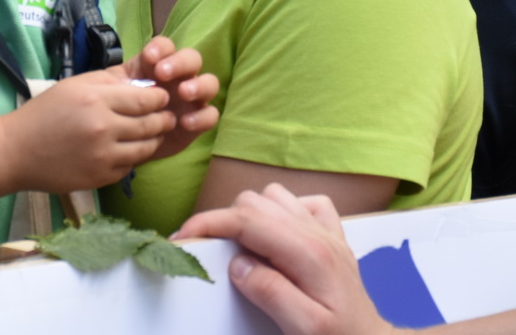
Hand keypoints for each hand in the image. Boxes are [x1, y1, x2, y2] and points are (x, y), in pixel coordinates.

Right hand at [4, 70, 170, 193]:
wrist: (16, 151)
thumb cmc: (46, 112)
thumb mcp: (75, 85)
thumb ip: (110, 81)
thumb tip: (144, 82)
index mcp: (96, 100)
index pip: (146, 100)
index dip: (160, 98)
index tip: (162, 98)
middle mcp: (103, 128)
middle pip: (151, 124)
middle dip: (164, 119)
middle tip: (167, 116)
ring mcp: (102, 156)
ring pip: (145, 148)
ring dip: (154, 140)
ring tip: (152, 133)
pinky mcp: (99, 178)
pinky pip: (129, 167)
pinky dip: (132, 158)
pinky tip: (127, 150)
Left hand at [124, 35, 220, 160]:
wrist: (126, 143)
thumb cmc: (121, 112)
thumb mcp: (113, 94)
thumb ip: (115, 84)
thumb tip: (120, 79)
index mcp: (158, 65)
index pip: (165, 47)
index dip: (160, 48)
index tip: (148, 57)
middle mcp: (180, 77)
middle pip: (191, 58)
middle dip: (180, 62)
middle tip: (163, 73)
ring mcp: (193, 98)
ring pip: (209, 82)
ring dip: (199, 85)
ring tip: (184, 93)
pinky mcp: (200, 120)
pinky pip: (211, 115)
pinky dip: (202, 117)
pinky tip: (185, 123)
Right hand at [176, 184, 392, 334]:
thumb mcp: (304, 327)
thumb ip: (271, 293)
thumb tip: (239, 264)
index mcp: (308, 252)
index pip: (248, 220)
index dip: (210, 223)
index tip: (183, 236)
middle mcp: (318, 232)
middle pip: (255, 202)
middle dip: (224, 220)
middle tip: (208, 252)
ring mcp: (326, 230)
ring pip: (274, 195)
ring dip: (251, 214)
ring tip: (241, 247)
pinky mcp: (332, 233)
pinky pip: (302, 202)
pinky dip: (281, 211)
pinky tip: (277, 237)